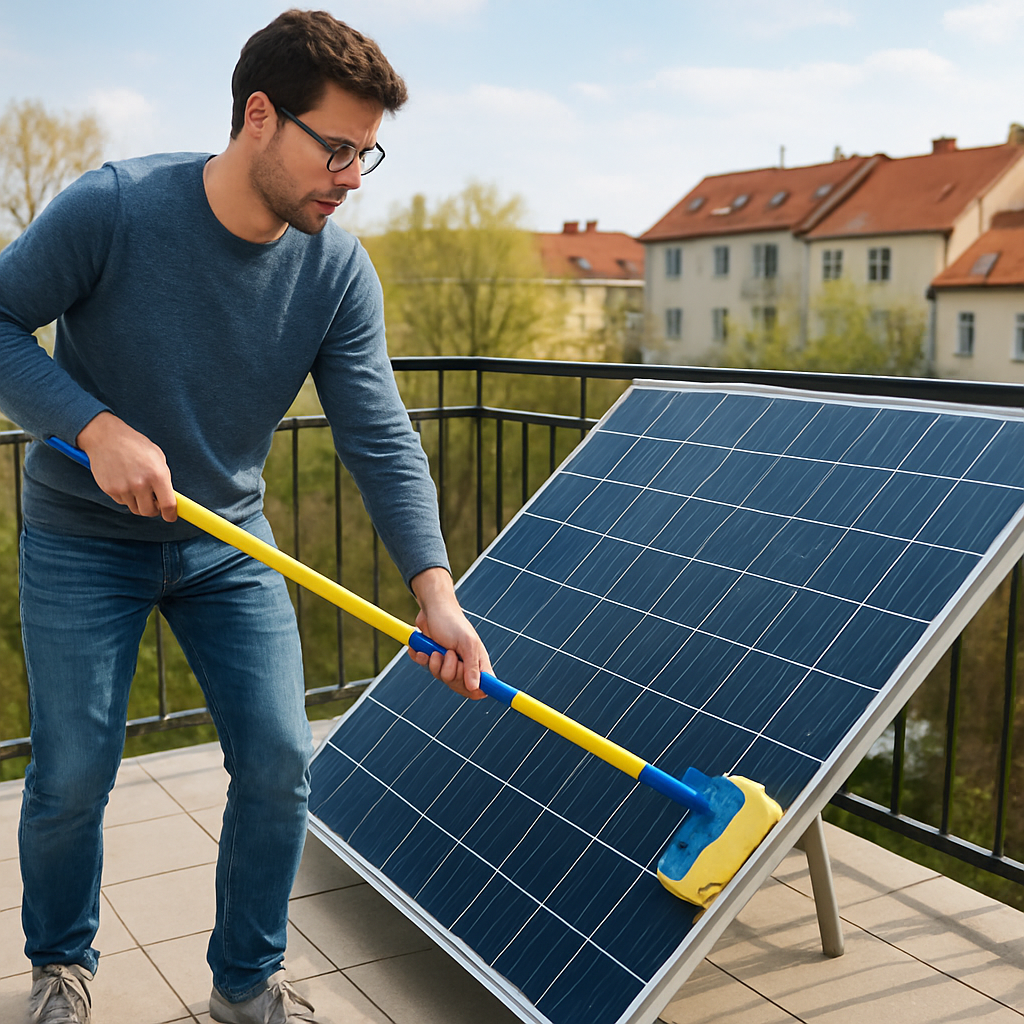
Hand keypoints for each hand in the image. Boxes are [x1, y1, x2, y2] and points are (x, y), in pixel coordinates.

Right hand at [76, 412, 177, 521]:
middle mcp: (141, 484)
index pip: (168, 505)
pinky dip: (126, 497)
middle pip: (149, 512)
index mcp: (157, 475)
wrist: (106, 437)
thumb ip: (163, 478)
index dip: (171, 514)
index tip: (171, 517)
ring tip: (138, 487)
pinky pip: (122, 502)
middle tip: (154, 502)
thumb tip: (168, 497)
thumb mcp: (158, 457)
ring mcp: (124, 488)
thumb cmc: (135, 445)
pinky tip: (124, 482)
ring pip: (135, 508)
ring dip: (139, 503)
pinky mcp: (110, 489)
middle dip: (153, 510)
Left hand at [408, 567, 490, 699]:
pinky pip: (425, 668)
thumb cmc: (452, 622)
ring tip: (436, 649)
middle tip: (449, 654)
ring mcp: (448, 663)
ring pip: (441, 678)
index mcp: (477, 662)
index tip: (465, 682)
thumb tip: (476, 688)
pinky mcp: (432, 659)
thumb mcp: (467, 642)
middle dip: (449, 672)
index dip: (474, 690)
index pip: (481, 688)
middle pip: (458, 686)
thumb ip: (472, 666)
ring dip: (434, 663)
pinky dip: (422, 658)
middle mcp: (464, 664)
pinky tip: (423, 649)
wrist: (431, 608)